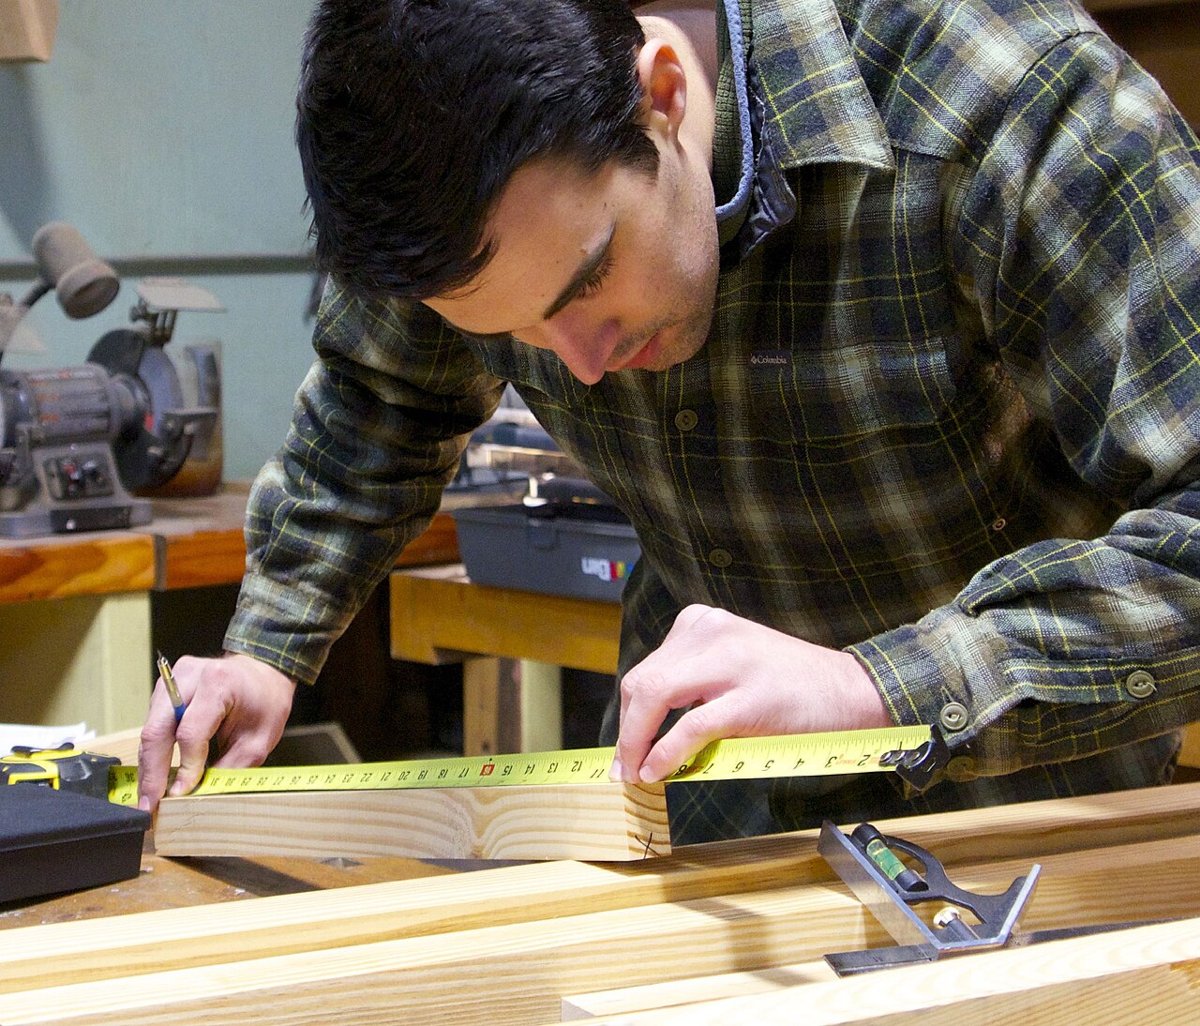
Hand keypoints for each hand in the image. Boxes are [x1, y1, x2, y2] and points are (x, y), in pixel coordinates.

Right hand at [137, 653, 295, 811]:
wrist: (263, 672)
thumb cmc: (265, 703)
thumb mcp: (258, 740)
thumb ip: (228, 767)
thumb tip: (196, 795)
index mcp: (218, 683)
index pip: (190, 732)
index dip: (185, 767)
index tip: (179, 795)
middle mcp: (189, 676)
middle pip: (157, 730)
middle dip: (151, 773)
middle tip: (148, 806)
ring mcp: (174, 679)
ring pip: (149, 728)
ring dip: (148, 765)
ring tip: (149, 796)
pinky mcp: (166, 687)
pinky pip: (153, 723)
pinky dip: (154, 751)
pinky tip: (156, 774)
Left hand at [612, 605, 890, 781]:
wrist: (852, 692)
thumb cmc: (790, 687)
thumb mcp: (731, 667)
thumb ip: (691, 685)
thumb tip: (643, 734)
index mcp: (704, 622)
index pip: (647, 669)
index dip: (629, 715)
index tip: (626, 748)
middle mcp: (712, 631)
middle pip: (643, 681)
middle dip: (627, 731)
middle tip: (623, 768)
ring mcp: (731, 662)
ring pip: (657, 696)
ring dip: (637, 742)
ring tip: (635, 773)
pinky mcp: (749, 698)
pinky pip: (691, 726)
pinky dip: (666, 751)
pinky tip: (657, 771)